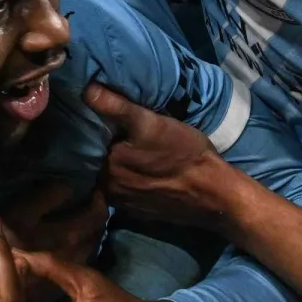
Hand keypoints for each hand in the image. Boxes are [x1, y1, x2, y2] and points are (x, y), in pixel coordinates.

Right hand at [0, 182, 107, 301]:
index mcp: (73, 235)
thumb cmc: (8, 245)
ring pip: (89, 247)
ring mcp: (73, 272)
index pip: (96, 215)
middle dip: (93, 216)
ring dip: (86, 233)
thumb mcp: (21, 213)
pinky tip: (63, 244)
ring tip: (75, 221)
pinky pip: (80, 260)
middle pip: (96, 232)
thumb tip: (68, 187)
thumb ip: (46, 197)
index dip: (97, 199)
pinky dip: (78, 247)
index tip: (92, 189)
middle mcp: (80, 254)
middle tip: (85, 202)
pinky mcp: (63, 283)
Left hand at [85, 83, 230, 229]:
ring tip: (133, 150)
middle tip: (121, 133)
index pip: (88, 142)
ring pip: (110, 176)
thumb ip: (116, 107)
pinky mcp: (138, 212)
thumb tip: (86, 90)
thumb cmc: (185, 154)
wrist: (216, 194)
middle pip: (98, 160)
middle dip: (106, 147)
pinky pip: (124, 191)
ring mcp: (123, 203)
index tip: (104, 119)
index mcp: (106, 166)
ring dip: (117, 164)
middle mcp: (108, 188)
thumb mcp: (151, 123)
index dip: (94, 129)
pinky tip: (143, 171)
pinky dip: (129, 180)